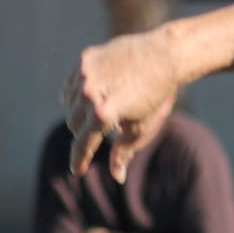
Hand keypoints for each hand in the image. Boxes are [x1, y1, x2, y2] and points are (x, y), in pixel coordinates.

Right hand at [64, 32, 177, 182]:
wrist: (164, 55)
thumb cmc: (155, 96)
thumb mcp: (141, 128)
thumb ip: (124, 152)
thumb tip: (118, 177)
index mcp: (103, 113)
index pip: (82, 143)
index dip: (79, 159)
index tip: (77, 169)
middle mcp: (90, 93)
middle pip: (74, 124)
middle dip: (85, 130)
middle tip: (101, 129)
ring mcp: (85, 74)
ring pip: (69, 104)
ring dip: (81, 111)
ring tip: (102, 107)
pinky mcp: (85, 59)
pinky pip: (71, 84)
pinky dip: (78, 92)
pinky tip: (95, 93)